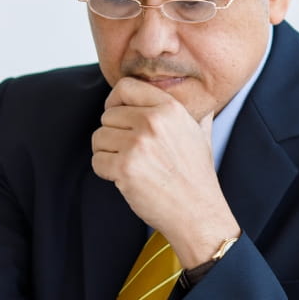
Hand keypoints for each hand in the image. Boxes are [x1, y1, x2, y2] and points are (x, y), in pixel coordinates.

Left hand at [91, 77, 240, 267]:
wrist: (198, 212)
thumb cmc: (197, 176)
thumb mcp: (201, 135)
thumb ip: (193, 112)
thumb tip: (194, 99)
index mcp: (170, 108)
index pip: (125, 87)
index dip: (115, 101)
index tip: (117, 116)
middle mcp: (153, 122)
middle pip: (108, 116)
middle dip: (114, 135)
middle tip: (131, 154)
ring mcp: (138, 144)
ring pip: (99, 138)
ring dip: (108, 153)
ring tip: (130, 166)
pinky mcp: (124, 167)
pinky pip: (97, 160)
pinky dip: (106, 172)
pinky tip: (126, 179)